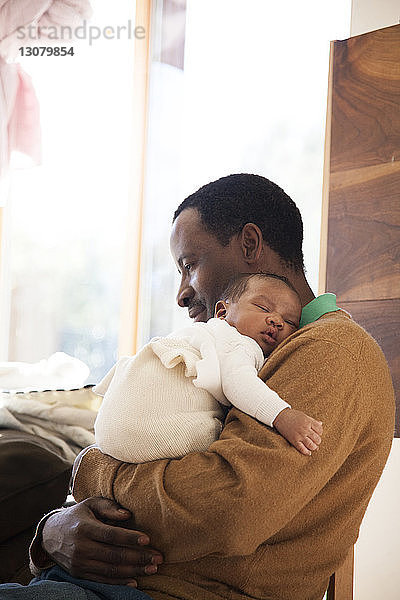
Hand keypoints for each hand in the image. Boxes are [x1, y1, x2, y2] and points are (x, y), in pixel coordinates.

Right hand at [42, 497, 162, 585]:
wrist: (50, 534)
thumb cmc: (77, 516)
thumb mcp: (90, 504)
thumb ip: (109, 507)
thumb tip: (128, 514)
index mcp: (85, 528)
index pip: (111, 535)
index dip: (130, 538)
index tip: (148, 539)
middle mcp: (81, 547)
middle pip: (114, 555)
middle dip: (138, 558)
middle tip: (158, 558)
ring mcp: (79, 563)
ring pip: (110, 570)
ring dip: (134, 571)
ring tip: (151, 569)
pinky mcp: (79, 573)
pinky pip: (102, 580)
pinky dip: (119, 582)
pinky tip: (135, 580)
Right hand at [273, 408, 322, 455]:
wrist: (280, 416)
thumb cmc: (292, 415)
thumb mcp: (304, 415)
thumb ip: (313, 421)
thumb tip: (321, 424)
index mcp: (308, 422)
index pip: (320, 430)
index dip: (320, 433)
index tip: (317, 433)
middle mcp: (305, 429)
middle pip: (317, 439)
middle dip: (317, 441)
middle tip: (315, 441)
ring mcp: (299, 435)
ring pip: (311, 445)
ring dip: (314, 447)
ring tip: (312, 446)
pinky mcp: (294, 440)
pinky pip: (302, 449)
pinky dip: (307, 452)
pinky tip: (308, 452)